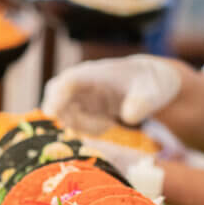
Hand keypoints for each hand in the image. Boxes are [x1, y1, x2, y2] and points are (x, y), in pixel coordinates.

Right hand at [42, 55, 181, 129]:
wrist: (149, 84)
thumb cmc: (149, 83)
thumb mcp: (152, 91)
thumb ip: (142, 103)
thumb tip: (129, 116)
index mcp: (95, 73)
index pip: (68, 82)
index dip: (56, 97)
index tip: (51, 113)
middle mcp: (82, 85)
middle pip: (56, 99)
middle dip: (67, 117)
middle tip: (96, 126)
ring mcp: (80, 99)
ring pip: (64, 116)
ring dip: (82, 126)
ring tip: (108, 124)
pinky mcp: (82, 112)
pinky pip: (74, 125)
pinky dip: (87, 131)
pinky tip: (106, 125)